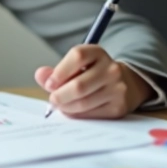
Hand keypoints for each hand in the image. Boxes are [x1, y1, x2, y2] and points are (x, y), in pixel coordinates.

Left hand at [34, 45, 151, 118]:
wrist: (125, 83)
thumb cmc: (92, 74)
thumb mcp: (76, 66)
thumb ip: (56, 71)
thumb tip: (40, 76)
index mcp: (97, 52)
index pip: (77, 57)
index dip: (59, 72)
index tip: (49, 84)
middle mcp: (111, 68)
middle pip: (79, 85)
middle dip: (60, 96)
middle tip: (53, 99)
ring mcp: (117, 88)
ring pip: (84, 102)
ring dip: (67, 107)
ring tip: (62, 105)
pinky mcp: (119, 106)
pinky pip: (92, 114)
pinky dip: (78, 114)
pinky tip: (74, 110)